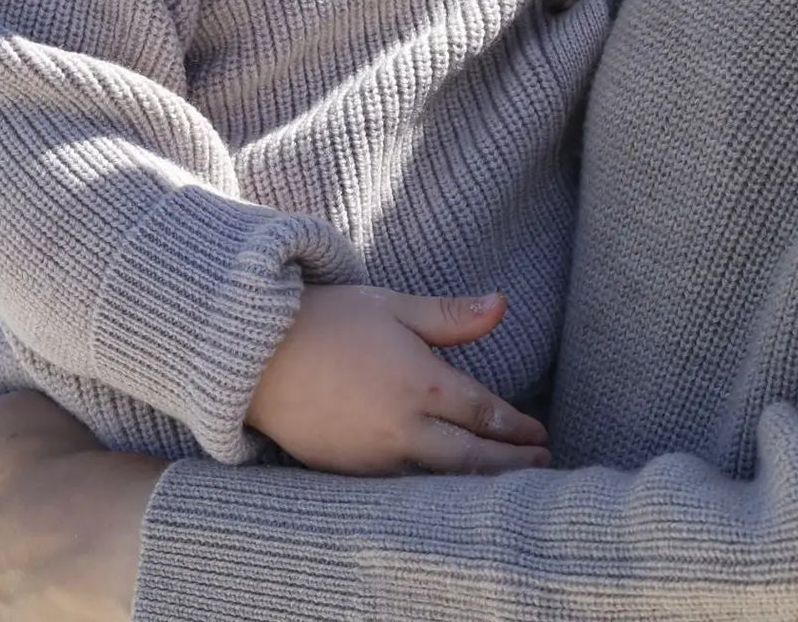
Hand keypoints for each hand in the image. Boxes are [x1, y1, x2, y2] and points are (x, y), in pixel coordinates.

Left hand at [0, 391, 164, 621]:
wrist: (109, 537)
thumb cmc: (61, 464)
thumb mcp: (8, 410)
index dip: (11, 480)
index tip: (48, 472)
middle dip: (15, 532)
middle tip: (68, 511)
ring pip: (7, 587)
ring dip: (31, 572)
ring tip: (82, 551)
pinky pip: (29, 614)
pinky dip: (47, 604)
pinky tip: (75, 589)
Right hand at [247, 285, 550, 474]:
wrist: (256, 356)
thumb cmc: (329, 320)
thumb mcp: (393, 307)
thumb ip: (450, 316)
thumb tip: (501, 305)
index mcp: (421, 383)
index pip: (482, 412)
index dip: (515, 426)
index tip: (540, 433)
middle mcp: (402, 428)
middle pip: (470, 457)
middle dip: (509, 464)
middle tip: (540, 467)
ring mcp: (374, 457)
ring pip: (438, 480)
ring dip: (475, 482)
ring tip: (504, 484)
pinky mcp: (347, 472)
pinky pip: (401, 488)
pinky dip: (432, 491)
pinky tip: (445, 489)